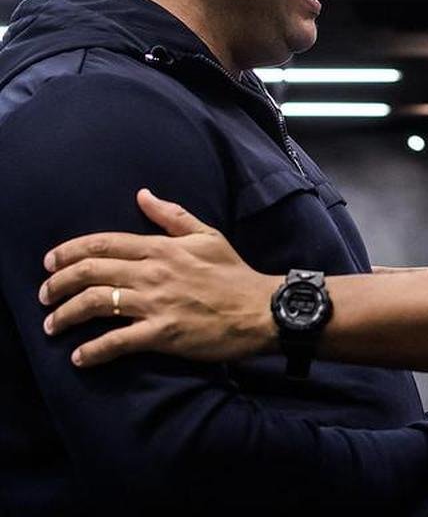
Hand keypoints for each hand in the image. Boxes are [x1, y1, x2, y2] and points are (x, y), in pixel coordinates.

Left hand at [39, 188, 278, 366]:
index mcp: (162, 248)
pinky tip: (80, 356)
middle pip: (90, 272)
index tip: (49, 263)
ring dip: (65, 316)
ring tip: (52, 325)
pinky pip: (117, 342)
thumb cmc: (235, 274)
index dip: (68, 252)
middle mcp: (153, 272)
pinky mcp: (163, 333)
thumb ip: (172, 216)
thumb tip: (143, 195)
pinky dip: (93, 351)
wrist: (261, 309)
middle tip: (43, 296)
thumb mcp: (207, 236)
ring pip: (95, 304)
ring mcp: (156, 303)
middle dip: (56, 284)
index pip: (103, 243)